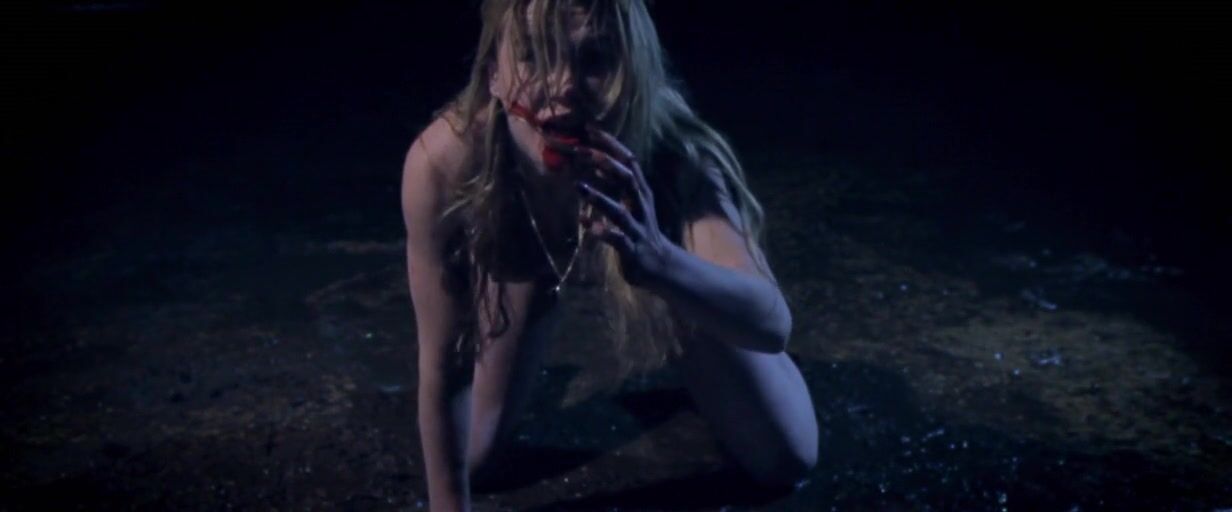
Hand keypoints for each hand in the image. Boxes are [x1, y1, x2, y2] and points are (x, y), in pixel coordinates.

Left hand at [547, 124, 673, 288]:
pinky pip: (616, 239)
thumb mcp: (632, 201)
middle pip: (627, 179)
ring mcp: (637, 227)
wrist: (660, 265)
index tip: (590, 129)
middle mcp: (641, 205)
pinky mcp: (632, 249)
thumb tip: (594, 159)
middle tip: (583, 151)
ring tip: (579, 187)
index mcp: (640, 192)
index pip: (629, 160)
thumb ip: (615, 181)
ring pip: (619, 211)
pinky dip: (601, 231)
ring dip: (599, 198)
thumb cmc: (640, 229)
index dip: (611, 144)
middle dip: (606, 164)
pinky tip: (585, 224)